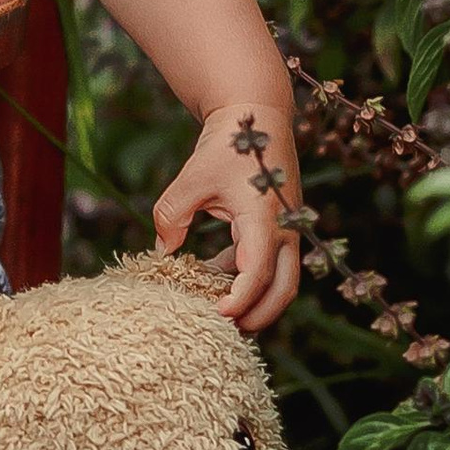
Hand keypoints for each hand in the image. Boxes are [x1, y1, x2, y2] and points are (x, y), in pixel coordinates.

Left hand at [152, 102, 302, 329]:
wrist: (258, 114)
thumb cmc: (227, 144)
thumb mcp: (193, 176)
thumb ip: (172, 214)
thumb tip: (162, 250)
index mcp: (265, 218)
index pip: (258, 273)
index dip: (240, 300)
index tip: (218, 316)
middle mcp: (284, 229)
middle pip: (284, 290)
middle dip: (259, 317)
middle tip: (225, 334)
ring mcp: (286, 230)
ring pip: (281, 281)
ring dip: (254, 300)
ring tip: (215, 312)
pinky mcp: (279, 228)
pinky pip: (269, 264)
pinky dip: (247, 277)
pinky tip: (213, 276)